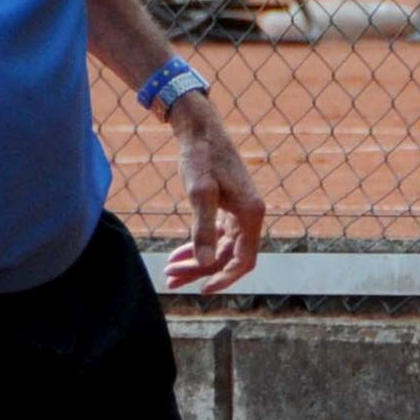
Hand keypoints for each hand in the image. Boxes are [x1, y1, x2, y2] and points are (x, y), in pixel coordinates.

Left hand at [159, 92, 265, 292]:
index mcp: (250, 215)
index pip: (243, 260)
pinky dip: (198, 244)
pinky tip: (179, 253)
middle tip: (170, 279)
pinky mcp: (228, 207)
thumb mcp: (199, 193)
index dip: (225, 279)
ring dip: (196, 260)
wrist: (200, 129)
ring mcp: (239, 212)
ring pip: (220, 247)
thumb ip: (202, 228)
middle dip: (200, 270)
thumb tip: (204, 263)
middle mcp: (250, 216)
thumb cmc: (201, 157)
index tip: (202, 291)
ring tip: (169, 271)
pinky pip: (216, 235)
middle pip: (227, 256)